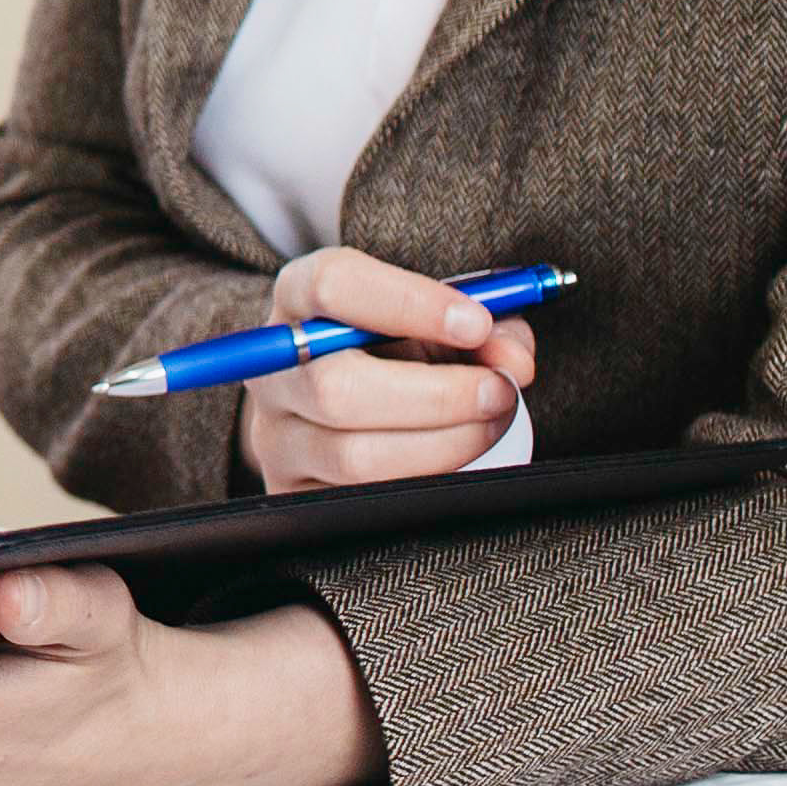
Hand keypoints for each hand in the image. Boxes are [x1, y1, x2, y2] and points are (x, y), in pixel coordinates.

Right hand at [241, 245, 536, 492]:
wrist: (357, 402)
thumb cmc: (405, 351)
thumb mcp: (441, 324)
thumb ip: (488, 328)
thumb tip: (513, 361)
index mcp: (300, 298)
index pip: (331, 285)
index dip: (408, 303)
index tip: (476, 323)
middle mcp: (274, 365)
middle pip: (335, 387)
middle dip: (437, 396)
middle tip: (500, 390)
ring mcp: (275, 434)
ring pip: (352, 455)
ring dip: (442, 444)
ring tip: (490, 426)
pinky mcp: (292, 491)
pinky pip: (363, 500)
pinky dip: (426, 482)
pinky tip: (458, 460)